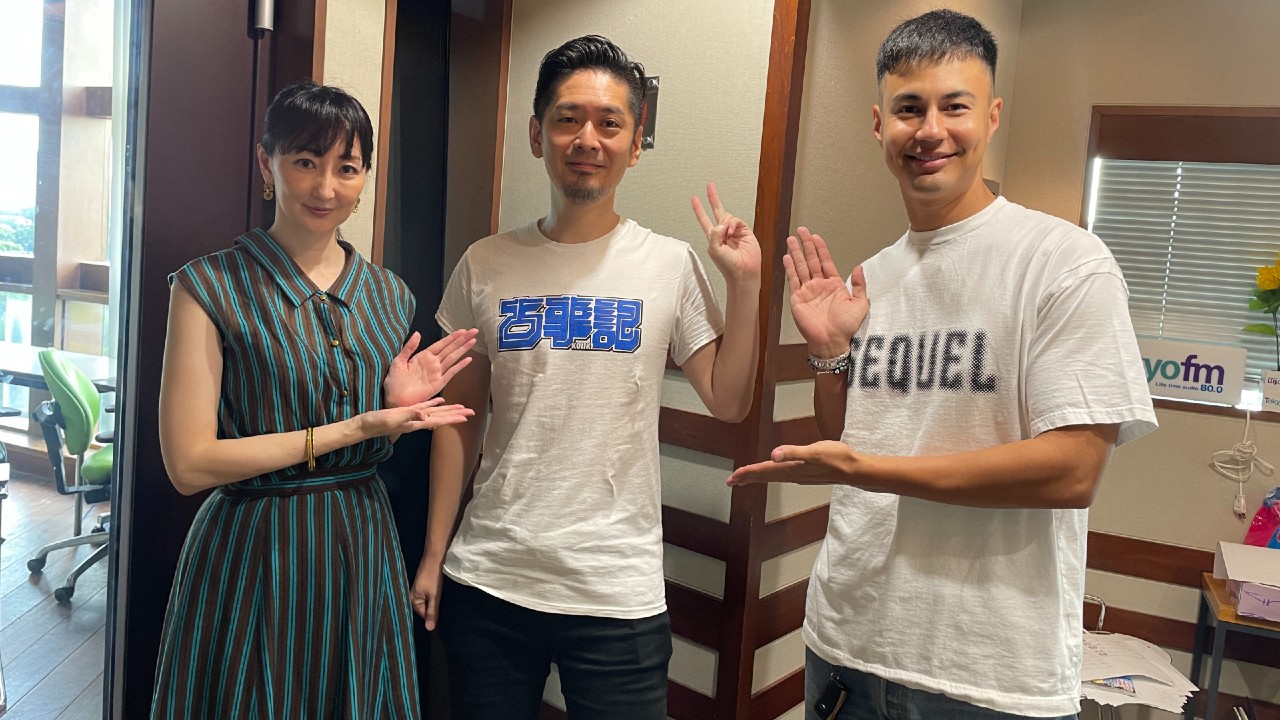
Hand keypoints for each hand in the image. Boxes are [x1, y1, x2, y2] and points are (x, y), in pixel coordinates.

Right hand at [356, 397, 473, 437]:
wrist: (365, 426)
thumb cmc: (377, 423)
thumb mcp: (392, 419)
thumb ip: (409, 416)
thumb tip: (425, 416)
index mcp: (416, 422)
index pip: (439, 420)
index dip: (452, 418)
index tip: (467, 417)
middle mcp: (417, 420)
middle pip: (441, 417)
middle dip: (456, 415)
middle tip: (471, 412)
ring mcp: (412, 416)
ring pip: (435, 412)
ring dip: (448, 410)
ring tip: (461, 408)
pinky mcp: (406, 411)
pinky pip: (425, 406)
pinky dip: (434, 403)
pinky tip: (440, 401)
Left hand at [384, 329, 478, 406]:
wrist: (395, 399)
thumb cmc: (394, 381)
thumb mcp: (399, 361)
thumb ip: (409, 347)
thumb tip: (418, 333)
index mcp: (423, 356)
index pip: (441, 344)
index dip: (452, 337)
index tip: (463, 330)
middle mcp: (433, 363)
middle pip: (450, 348)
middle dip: (462, 340)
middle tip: (474, 331)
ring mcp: (437, 373)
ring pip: (453, 358)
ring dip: (463, 349)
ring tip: (474, 341)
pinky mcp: (439, 384)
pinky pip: (451, 373)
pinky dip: (460, 366)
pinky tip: (468, 359)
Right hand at [411, 557, 444, 630]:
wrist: (435, 558)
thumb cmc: (433, 577)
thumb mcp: (434, 597)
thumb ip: (432, 612)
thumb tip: (429, 629)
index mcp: (413, 599)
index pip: (422, 615)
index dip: (432, 616)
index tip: (440, 615)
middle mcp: (413, 595)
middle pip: (424, 608)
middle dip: (432, 609)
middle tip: (441, 605)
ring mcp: (419, 589)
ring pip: (427, 601)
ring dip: (434, 601)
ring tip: (441, 598)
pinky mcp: (424, 584)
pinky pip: (429, 594)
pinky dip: (434, 595)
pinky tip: (439, 592)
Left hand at [692, 183, 761, 284]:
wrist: (743, 272)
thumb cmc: (728, 266)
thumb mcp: (714, 249)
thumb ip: (714, 233)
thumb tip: (722, 222)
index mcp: (713, 238)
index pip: (704, 220)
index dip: (699, 209)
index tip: (694, 199)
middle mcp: (723, 233)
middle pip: (717, 212)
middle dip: (713, 199)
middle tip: (710, 186)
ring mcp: (734, 232)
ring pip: (727, 216)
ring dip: (725, 223)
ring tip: (727, 235)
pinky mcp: (745, 231)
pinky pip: (736, 220)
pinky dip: (733, 224)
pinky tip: (732, 232)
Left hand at [728, 440, 857, 485]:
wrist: (854, 470)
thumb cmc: (837, 458)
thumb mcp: (814, 451)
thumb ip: (793, 452)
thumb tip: (773, 454)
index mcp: (791, 469)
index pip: (764, 471)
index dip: (747, 473)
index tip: (731, 477)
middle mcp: (793, 475)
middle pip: (765, 477)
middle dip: (747, 478)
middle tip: (731, 482)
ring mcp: (799, 476)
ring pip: (772, 477)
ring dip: (758, 477)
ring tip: (746, 479)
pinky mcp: (806, 475)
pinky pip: (781, 476)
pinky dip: (771, 475)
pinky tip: (773, 473)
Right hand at [785, 229, 867, 356]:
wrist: (832, 342)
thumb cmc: (847, 328)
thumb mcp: (860, 304)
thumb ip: (860, 285)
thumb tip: (859, 267)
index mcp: (834, 285)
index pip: (825, 261)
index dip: (820, 248)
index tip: (816, 236)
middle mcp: (820, 286)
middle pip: (811, 260)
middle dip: (806, 245)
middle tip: (801, 230)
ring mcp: (808, 291)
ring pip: (800, 267)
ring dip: (796, 253)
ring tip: (791, 239)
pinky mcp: (798, 299)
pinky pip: (793, 280)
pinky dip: (789, 268)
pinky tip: (786, 258)